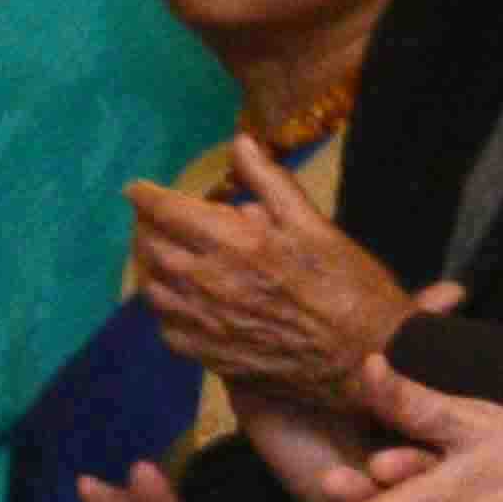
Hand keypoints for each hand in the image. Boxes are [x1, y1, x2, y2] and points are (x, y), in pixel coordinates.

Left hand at [123, 135, 423, 403]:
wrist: (366, 357)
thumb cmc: (348, 285)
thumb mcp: (315, 224)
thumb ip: (270, 182)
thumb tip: (240, 144)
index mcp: (234, 244)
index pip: (166, 212)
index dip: (145, 196)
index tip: (137, 189)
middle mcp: (208, 283)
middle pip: (149, 248)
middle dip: (143, 227)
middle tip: (149, 218)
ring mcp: (206, 324)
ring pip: (152, 289)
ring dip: (148, 266)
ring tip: (159, 253)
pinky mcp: (210, 357)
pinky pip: (167, 329)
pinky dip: (164, 308)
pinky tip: (178, 299)